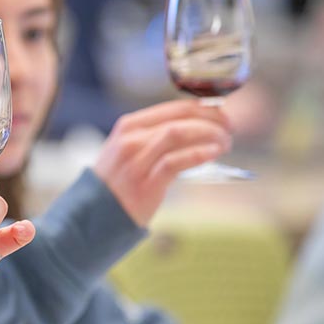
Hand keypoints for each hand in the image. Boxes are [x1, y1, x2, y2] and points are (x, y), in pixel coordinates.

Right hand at [93, 100, 231, 226]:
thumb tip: (196, 131)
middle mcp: (131, 139)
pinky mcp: (144, 182)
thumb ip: (154, 139)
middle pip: (179, 119)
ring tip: (225, 142)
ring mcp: (136, 160)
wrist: (93, 216)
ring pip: (178, 134)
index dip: (203, 109)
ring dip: (208, 135)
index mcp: (128, 126)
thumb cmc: (117, 184)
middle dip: (211, 120)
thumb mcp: (128, 151)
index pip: (173, 108)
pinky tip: (213, 153)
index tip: (221, 115)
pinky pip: (175, 162)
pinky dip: (198, 154)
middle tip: (229, 128)